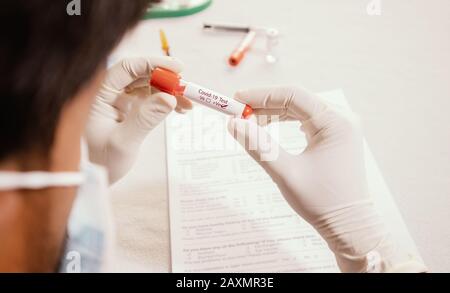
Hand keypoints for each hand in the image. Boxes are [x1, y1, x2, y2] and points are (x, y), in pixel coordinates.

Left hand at [86, 57, 191, 183]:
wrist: (92, 178)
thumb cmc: (100, 162)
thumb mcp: (123, 142)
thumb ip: (145, 118)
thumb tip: (170, 98)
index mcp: (98, 94)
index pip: (126, 68)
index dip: (153, 64)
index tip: (178, 68)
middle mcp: (108, 92)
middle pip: (140, 75)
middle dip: (165, 79)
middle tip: (187, 89)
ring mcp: (118, 100)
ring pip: (147, 86)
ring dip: (169, 91)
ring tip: (188, 104)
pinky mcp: (127, 109)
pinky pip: (149, 98)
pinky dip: (164, 101)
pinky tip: (179, 109)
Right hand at [228, 86, 425, 272]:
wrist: (349, 226)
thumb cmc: (322, 202)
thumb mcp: (285, 173)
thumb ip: (258, 146)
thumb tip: (233, 124)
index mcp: (335, 122)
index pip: (293, 95)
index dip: (261, 95)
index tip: (236, 100)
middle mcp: (341, 118)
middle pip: (296, 99)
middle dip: (265, 104)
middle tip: (238, 112)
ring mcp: (340, 126)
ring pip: (300, 109)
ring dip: (273, 113)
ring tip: (249, 122)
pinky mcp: (335, 136)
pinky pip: (306, 119)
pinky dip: (285, 121)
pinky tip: (270, 126)